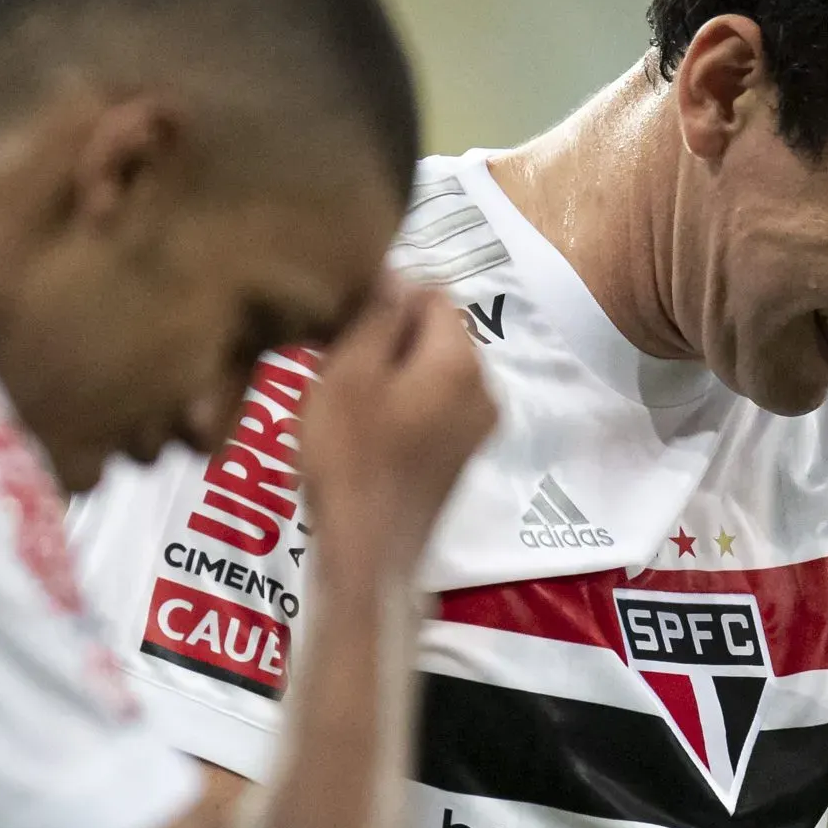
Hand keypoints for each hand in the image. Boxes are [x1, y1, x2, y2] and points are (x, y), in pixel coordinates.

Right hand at [298, 283, 497, 551]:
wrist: (370, 554)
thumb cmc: (351, 459)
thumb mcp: (349, 374)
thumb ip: (376, 316)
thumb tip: (394, 273)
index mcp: (462, 362)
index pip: (433, 293)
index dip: (387, 298)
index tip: (346, 327)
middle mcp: (486, 389)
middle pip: (438, 332)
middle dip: (391, 337)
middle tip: (341, 365)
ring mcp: (479, 426)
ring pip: (433, 370)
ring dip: (393, 372)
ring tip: (349, 400)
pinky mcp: (463, 454)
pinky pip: (436, 404)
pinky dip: (405, 403)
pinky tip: (368, 429)